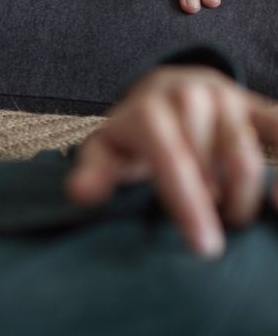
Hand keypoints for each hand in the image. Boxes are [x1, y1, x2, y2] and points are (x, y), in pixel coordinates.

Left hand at [66, 66, 277, 257]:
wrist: (163, 91)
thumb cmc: (131, 135)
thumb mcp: (105, 150)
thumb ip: (94, 172)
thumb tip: (80, 195)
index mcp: (148, 109)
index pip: (171, 156)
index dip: (188, 201)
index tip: (203, 245)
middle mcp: (189, 93)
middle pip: (214, 156)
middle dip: (217, 200)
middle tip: (209, 232)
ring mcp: (227, 96)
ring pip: (246, 151)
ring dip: (244, 193)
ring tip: (230, 215)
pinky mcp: (256, 105)